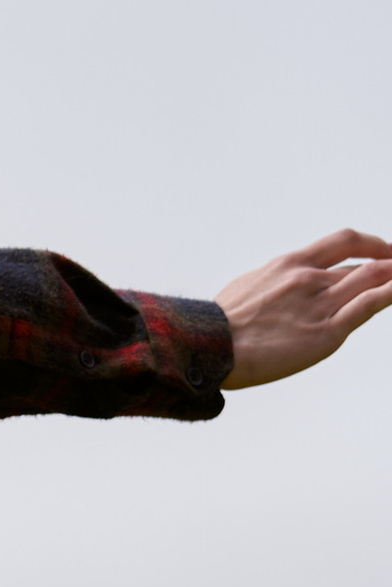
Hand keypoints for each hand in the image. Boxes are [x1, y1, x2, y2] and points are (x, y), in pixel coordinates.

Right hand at [216, 228, 391, 384]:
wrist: (212, 345)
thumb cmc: (221, 323)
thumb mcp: (251, 286)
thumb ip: (276, 282)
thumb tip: (280, 284)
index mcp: (290, 263)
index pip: (343, 242)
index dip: (372, 243)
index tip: (386, 249)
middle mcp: (310, 278)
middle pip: (365, 265)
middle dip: (391, 265)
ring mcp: (320, 304)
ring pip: (372, 279)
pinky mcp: (326, 332)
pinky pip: (368, 305)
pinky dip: (390, 293)